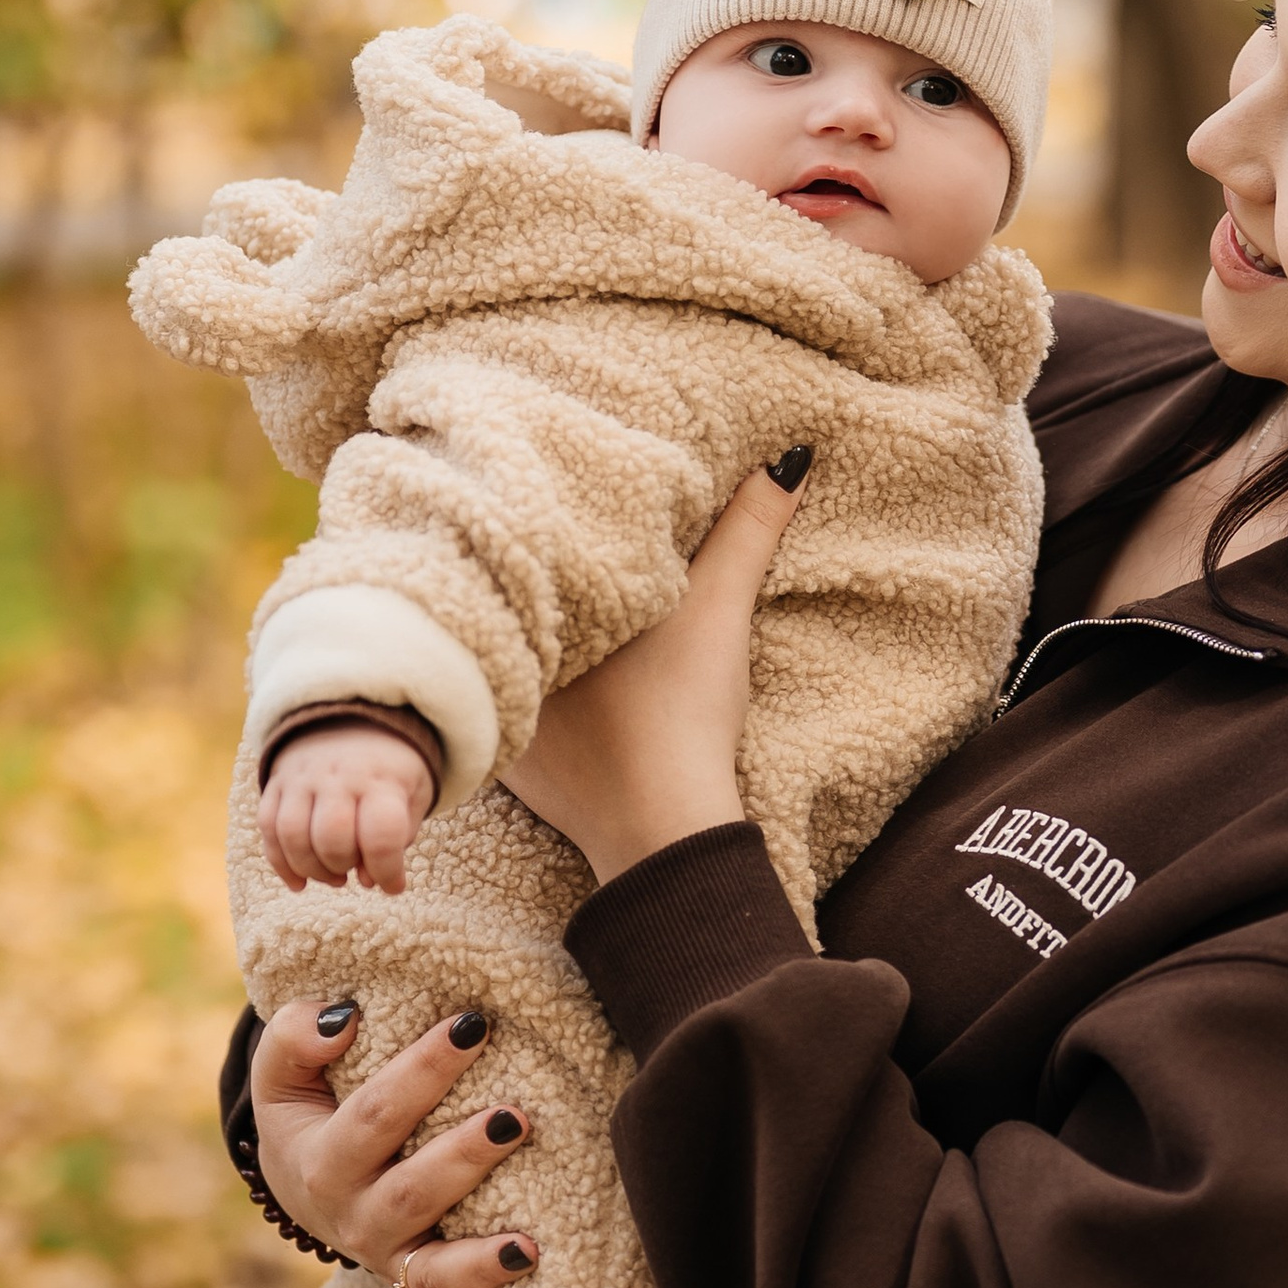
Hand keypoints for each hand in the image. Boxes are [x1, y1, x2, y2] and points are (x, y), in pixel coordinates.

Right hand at [252, 999, 533, 1287]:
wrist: (300, 1187)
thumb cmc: (308, 1112)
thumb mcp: (282, 1076)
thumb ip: (293, 1037)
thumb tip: (341, 1019)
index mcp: (322, 1162)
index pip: (375, 1114)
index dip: (423, 1071)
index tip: (473, 1025)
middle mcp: (355, 1218)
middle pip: (411, 1194)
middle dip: (464, 1158)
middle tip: (517, 1117)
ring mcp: (388, 1258)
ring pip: (431, 1270)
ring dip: (481, 1260)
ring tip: (532, 1242)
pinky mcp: (418, 1284)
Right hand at [261, 722, 435, 893]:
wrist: (354, 719)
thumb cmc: (391, 771)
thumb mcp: (412, 796)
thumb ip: (397, 839)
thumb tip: (368, 881)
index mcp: (381, 779)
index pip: (381, 834)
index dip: (387, 870)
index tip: (394, 886)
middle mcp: (338, 776)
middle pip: (331, 837)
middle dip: (343, 867)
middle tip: (355, 871)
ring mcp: (302, 778)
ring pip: (292, 835)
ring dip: (311, 869)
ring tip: (334, 877)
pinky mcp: (277, 784)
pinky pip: (268, 828)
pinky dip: (281, 863)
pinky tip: (300, 881)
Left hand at [501, 456, 810, 889]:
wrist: (662, 829)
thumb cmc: (679, 712)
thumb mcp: (718, 607)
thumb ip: (748, 529)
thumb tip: (791, 458)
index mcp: (531, 605)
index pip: (523, 537)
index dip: (539, 505)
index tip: (552, 472)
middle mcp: (497, 654)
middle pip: (508, 593)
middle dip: (526, 564)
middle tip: (542, 520)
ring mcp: (496, 711)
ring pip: (503, 647)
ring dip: (521, 626)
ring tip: (540, 590)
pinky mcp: (506, 762)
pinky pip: (504, 703)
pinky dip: (525, 685)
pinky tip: (551, 676)